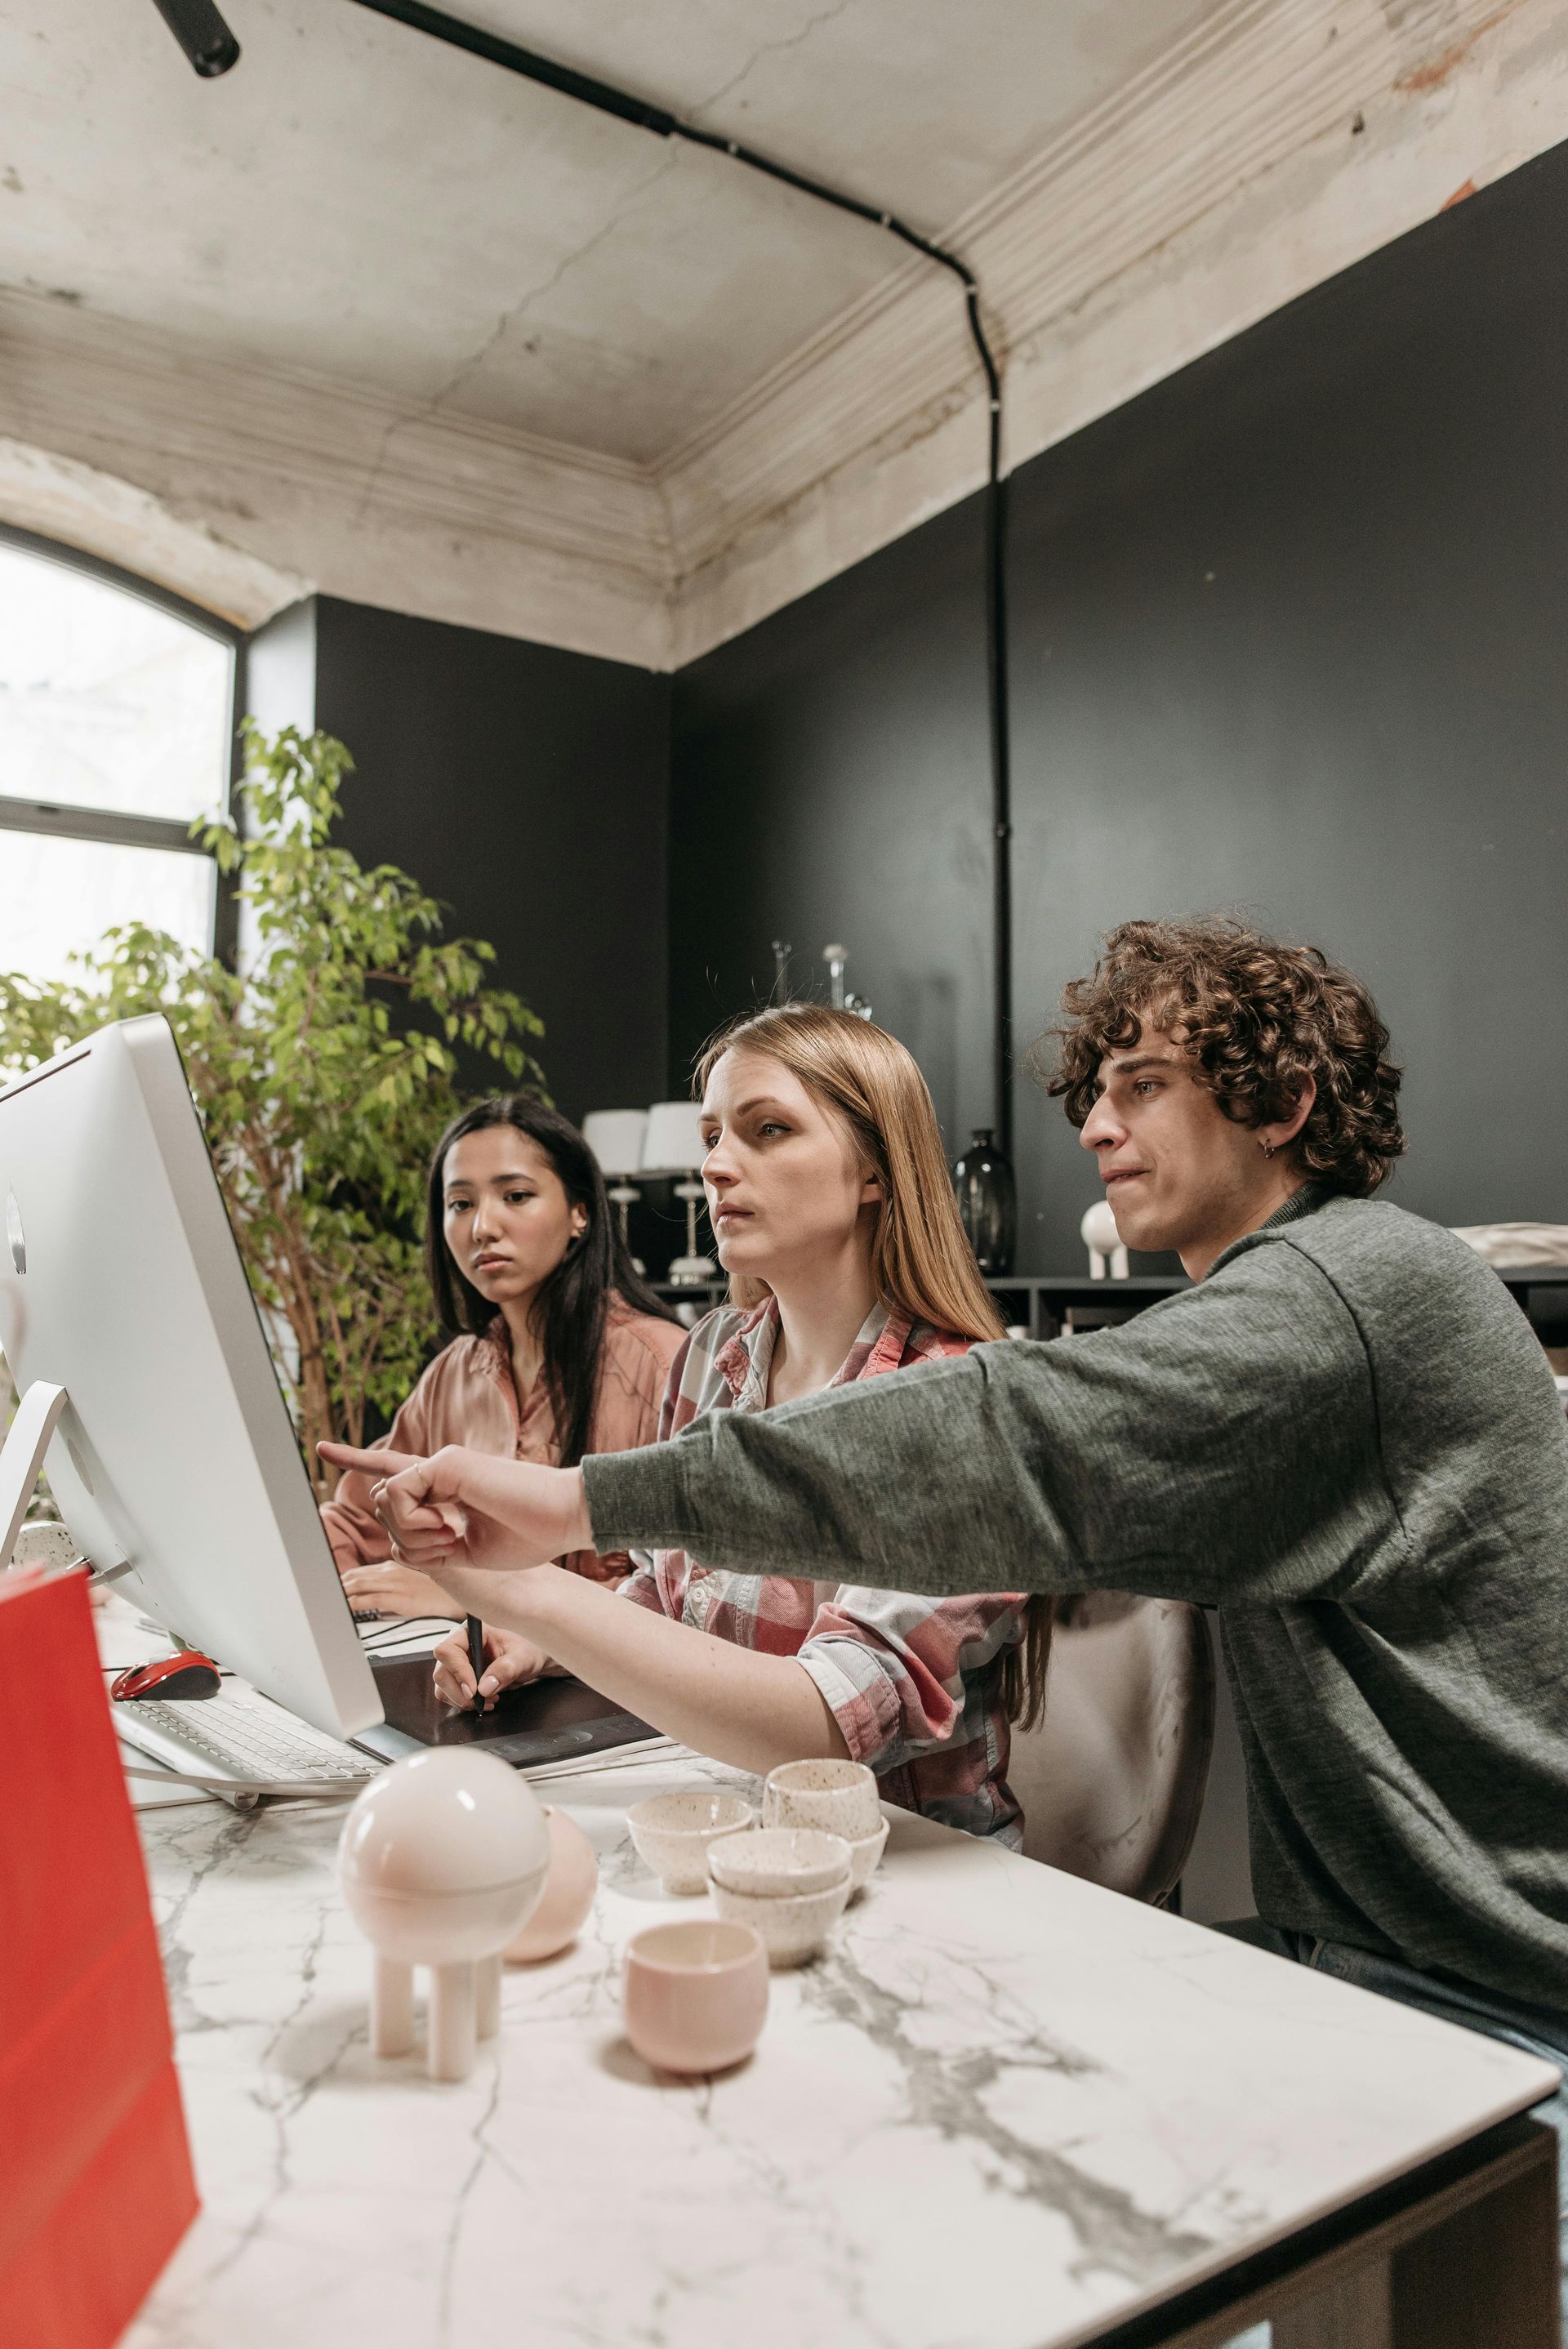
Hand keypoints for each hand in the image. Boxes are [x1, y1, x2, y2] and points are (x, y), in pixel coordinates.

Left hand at [317, 1444, 591, 1573]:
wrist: (563, 1520)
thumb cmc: (528, 1536)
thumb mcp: (466, 1550)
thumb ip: (429, 1542)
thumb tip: (395, 1542)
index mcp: (446, 1487)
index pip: (393, 1469)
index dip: (357, 1459)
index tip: (324, 1447)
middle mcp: (440, 1468)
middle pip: (383, 1501)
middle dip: (402, 1537)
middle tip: (446, 1546)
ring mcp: (443, 1461)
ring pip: (385, 1499)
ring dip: (411, 1534)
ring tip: (451, 1537)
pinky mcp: (447, 1461)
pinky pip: (400, 1494)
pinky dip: (416, 1523)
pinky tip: (449, 1526)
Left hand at [340, 1561, 461, 1619]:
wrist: (455, 1599)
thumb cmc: (432, 1593)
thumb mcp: (407, 1581)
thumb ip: (387, 1582)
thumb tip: (366, 1592)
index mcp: (392, 1567)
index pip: (359, 1572)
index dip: (341, 1580)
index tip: (329, 1588)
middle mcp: (391, 1572)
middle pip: (355, 1577)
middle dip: (337, 1586)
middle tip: (322, 1595)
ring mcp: (396, 1584)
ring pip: (360, 1586)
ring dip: (342, 1594)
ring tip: (329, 1601)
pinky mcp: (400, 1599)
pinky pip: (371, 1600)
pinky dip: (355, 1603)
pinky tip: (346, 1608)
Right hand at [432, 1623, 552, 1710]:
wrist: (531, 1659)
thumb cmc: (528, 1650)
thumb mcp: (523, 1658)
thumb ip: (506, 1669)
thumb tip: (484, 1687)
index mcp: (471, 1631)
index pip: (447, 1650)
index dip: (457, 1671)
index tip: (473, 1689)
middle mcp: (460, 1645)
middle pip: (441, 1671)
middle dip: (459, 1692)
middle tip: (482, 1700)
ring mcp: (456, 1662)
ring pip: (442, 1686)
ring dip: (462, 1700)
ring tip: (488, 1700)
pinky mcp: (458, 1678)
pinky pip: (449, 1694)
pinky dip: (463, 1703)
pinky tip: (484, 1700)